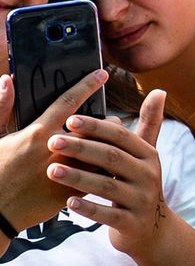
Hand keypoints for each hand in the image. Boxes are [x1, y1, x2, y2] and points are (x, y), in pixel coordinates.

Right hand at [0, 70, 105, 234]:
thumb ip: (2, 107)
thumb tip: (8, 79)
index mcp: (37, 133)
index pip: (69, 101)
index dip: (87, 85)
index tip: (103, 74)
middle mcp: (56, 149)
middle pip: (94, 127)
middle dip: (107, 123)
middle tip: (113, 121)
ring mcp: (66, 171)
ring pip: (101, 152)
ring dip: (109, 147)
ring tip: (113, 145)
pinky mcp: (71, 191)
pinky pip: (97, 176)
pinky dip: (104, 170)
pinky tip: (107, 168)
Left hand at [45, 90, 169, 258]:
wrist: (151, 229)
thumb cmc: (139, 184)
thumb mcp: (147, 155)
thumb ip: (150, 123)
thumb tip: (159, 91)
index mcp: (149, 155)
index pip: (121, 136)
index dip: (96, 127)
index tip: (69, 120)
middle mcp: (149, 175)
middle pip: (112, 158)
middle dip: (81, 148)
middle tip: (52, 141)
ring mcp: (141, 200)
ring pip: (107, 186)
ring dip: (78, 177)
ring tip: (51, 170)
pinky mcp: (132, 223)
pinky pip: (107, 214)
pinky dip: (88, 208)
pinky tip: (67, 202)